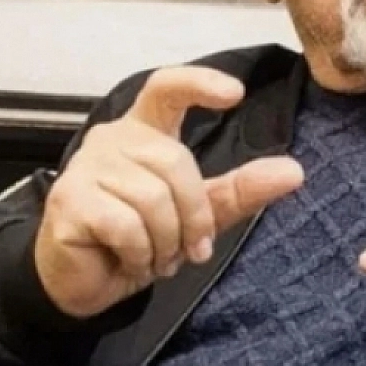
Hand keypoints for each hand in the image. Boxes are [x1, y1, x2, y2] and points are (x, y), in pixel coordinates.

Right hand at [35, 66, 303, 318]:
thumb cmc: (138, 238)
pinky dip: (140, 254)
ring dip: (166, 242)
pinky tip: (133, 262)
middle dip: (193, 216)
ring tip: (156, 257)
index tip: (236, 93)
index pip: (166, 88)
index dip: (199, 83)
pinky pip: (127, 225)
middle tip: (188, 251)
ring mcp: (86, 167)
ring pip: (153, 198)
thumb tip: (295, 172)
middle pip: (175, 162)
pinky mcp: (70, 201)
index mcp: (143, 130)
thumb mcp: (198, 214)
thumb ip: (240, 190)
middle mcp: (112, 139)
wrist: (84, 282)